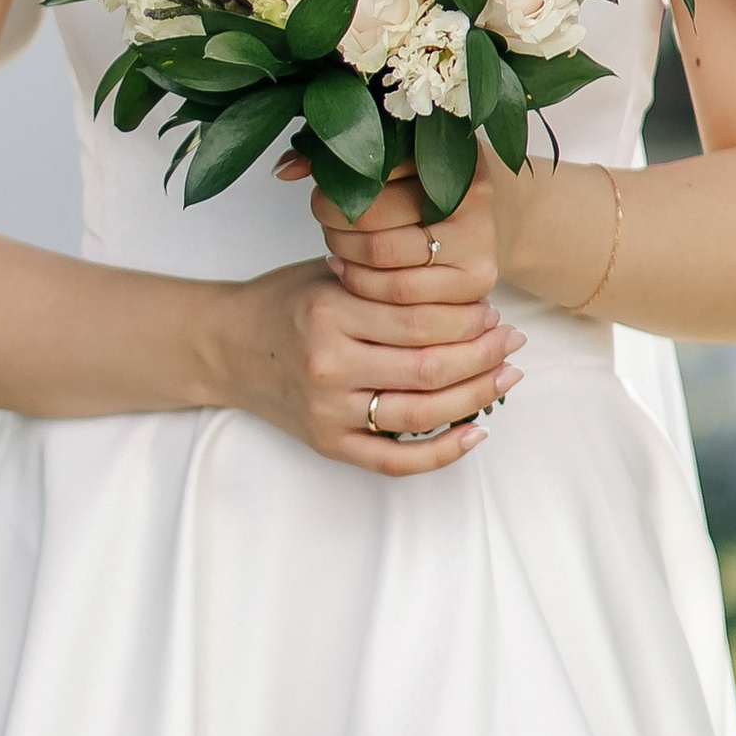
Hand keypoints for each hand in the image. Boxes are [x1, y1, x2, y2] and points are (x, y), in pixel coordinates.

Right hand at [227, 153, 522, 476]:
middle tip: (512, 342)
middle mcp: (328, 362)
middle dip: (483, 356)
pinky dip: (442, 452)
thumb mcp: (330, 274)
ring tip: (505, 377)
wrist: (224, 345)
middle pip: (429, 367)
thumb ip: (387, 282)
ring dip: (475, 397)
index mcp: (330, 310)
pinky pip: (394, 460)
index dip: (469, 319)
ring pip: (421, 413)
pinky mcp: (327, 443)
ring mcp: (327, 409)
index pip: (421, 319)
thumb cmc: (283, 302)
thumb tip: (469, 298)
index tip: (494, 312)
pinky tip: (475, 433)